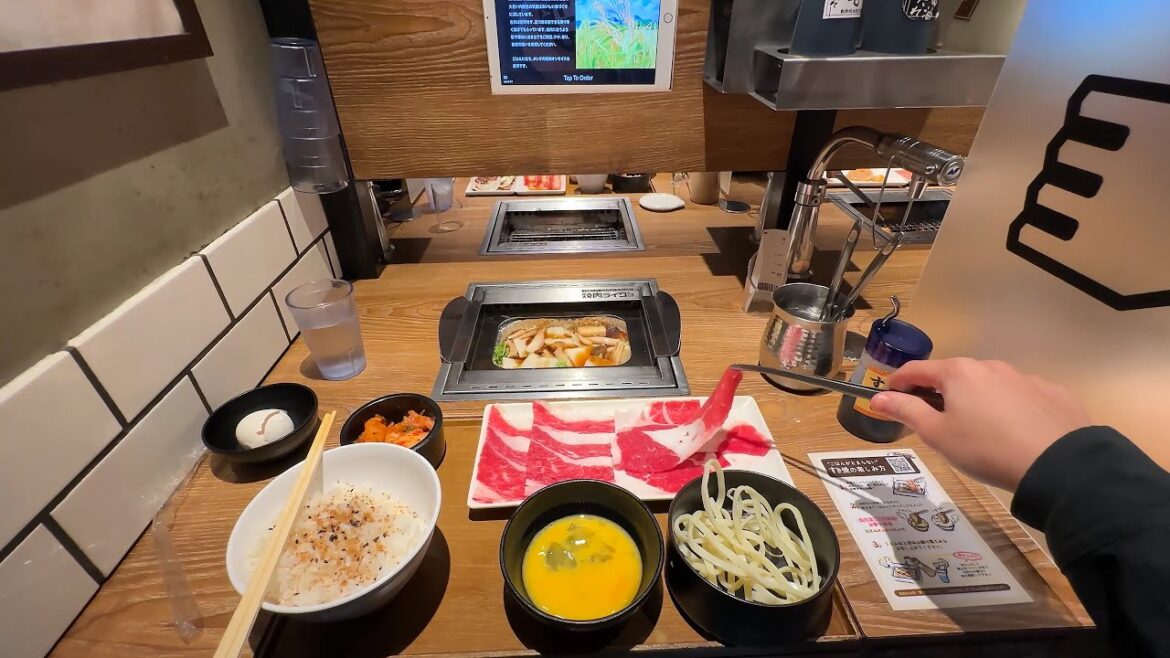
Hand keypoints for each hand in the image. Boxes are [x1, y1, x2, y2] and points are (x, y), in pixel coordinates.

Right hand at [870, 358, 1091, 490]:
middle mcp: (990, 366)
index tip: (890, 399)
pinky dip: (1010, 409)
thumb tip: (876, 398)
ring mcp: (1024, 377)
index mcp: (958, 372)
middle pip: (954, 376)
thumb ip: (906, 411)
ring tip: (980, 433)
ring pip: (989, 385)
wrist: (1059, 464)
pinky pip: (1021, 397)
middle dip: (939, 394)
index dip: (898, 383)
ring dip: (976, 401)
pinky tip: (1016, 434)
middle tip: (936, 424)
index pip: (916, 370)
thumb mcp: (938, 435)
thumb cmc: (986, 449)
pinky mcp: (1052, 393)